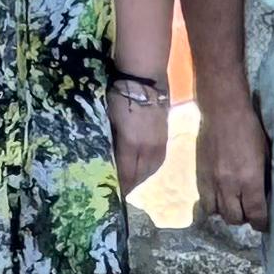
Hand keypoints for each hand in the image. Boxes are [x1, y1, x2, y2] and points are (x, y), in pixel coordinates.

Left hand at [107, 77, 170, 196]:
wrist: (145, 80)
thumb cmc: (120, 96)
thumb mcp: (109, 120)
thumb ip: (111, 141)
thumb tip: (108, 157)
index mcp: (132, 145)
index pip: (126, 173)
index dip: (120, 185)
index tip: (112, 194)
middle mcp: (148, 149)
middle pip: (140, 175)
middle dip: (130, 185)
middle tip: (120, 191)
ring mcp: (159, 144)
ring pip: (151, 169)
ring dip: (141, 178)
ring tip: (131, 183)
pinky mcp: (165, 138)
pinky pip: (158, 160)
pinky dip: (150, 168)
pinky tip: (144, 169)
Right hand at [195, 90, 268, 232]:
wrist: (223, 112)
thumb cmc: (250, 131)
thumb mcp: (266, 155)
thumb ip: (264, 178)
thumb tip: (266, 196)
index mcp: (251, 180)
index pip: (256, 214)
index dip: (261, 223)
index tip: (264, 224)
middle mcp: (230, 185)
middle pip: (235, 218)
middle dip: (244, 219)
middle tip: (249, 213)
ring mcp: (212, 181)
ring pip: (217, 213)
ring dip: (226, 212)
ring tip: (232, 205)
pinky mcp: (200, 175)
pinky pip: (204, 201)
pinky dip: (212, 204)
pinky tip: (218, 199)